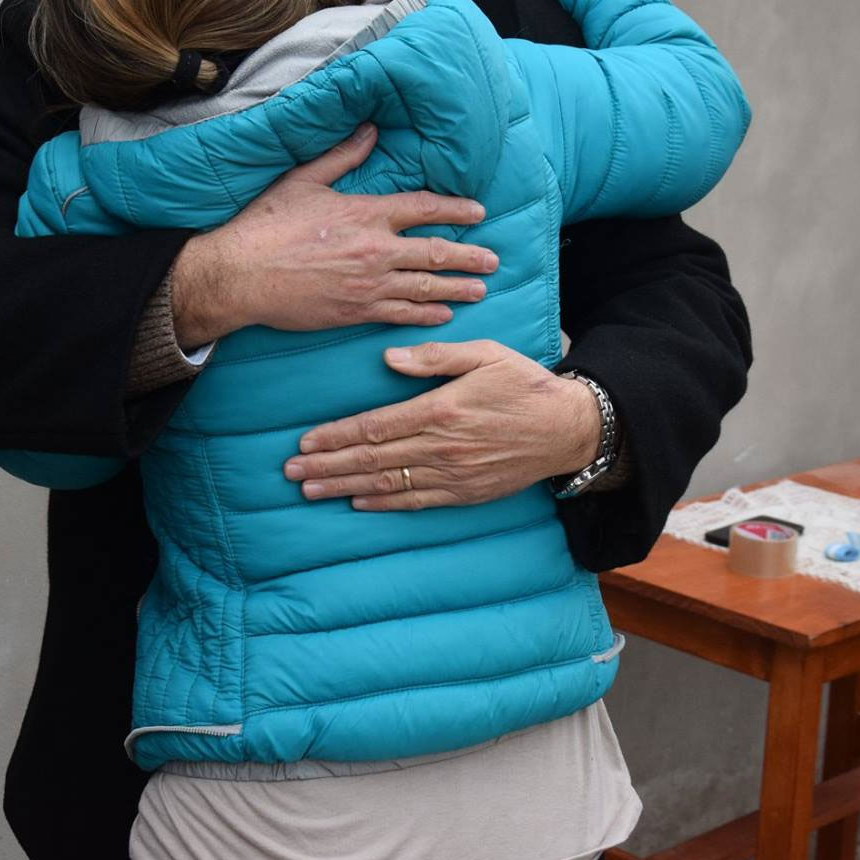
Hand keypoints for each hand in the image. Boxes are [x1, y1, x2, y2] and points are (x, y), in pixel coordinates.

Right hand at [167, 124, 499, 347]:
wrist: (242, 274)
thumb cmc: (267, 224)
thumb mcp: (304, 180)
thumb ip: (342, 156)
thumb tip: (370, 130)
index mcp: (366, 213)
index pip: (424, 209)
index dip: (456, 210)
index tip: (479, 212)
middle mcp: (376, 249)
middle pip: (436, 253)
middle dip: (470, 256)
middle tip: (493, 259)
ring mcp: (369, 284)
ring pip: (426, 288)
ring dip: (458, 289)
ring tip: (480, 289)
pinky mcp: (356, 312)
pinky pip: (402, 314)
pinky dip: (426, 315)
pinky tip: (443, 315)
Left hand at [283, 340, 602, 509]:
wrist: (567, 429)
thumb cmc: (524, 385)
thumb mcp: (485, 354)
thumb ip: (435, 355)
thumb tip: (388, 359)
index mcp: (441, 410)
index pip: (375, 426)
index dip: (336, 436)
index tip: (305, 441)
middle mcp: (442, 446)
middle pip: (372, 459)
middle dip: (327, 465)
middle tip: (292, 471)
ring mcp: (453, 474)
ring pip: (387, 483)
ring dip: (344, 487)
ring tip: (311, 490)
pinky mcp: (466, 493)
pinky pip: (417, 501)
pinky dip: (384, 504)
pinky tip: (357, 503)